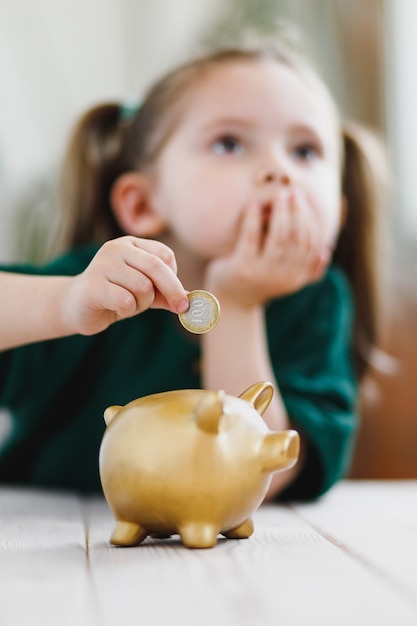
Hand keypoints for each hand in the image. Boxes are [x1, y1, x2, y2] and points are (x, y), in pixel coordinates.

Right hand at [63, 236, 188, 334]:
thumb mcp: (144, 292)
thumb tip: (192, 301)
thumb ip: (166, 294)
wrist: (76, 307)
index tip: (178, 296)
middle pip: (156, 267)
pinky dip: (128, 310)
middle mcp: (116, 249)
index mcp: (130, 244)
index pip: (164, 255)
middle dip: (173, 290)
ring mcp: (102, 265)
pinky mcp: (92, 285)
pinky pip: (126, 301)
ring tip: (129, 304)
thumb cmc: (115, 296)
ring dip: (142, 303)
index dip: (174, 277)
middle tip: (181, 308)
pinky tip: (115, 309)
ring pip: (142, 287)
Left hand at [205, 191, 329, 307]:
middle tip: (291, 192)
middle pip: (298, 237)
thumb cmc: (258, 282)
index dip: (309, 218)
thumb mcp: (285, 279)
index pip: (312, 243)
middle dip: (297, 211)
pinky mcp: (243, 269)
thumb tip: (326, 251)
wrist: (229, 301)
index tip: (301, 200)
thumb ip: (307, 269)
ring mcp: (263, 274)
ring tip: (278, 195)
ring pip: (280, 237)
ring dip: (281, 212)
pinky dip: (253, 218)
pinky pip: (251, 238)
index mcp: (297, 277)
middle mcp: (284, 278)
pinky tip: (252, 204)